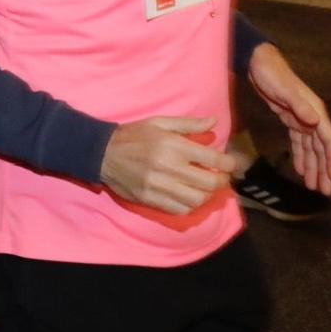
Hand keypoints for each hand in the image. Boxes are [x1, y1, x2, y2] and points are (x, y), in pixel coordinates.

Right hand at [97, 116, 235, 214]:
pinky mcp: (151, 199)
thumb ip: (188, 124)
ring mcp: (159, 186)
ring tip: (204, 188)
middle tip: (220, 177)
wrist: (101, 153)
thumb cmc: (133, 135)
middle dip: (221, 181)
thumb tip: (214, 122)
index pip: (211, 159)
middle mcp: (168, 167)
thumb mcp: (159, 122)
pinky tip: (187, 196)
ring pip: (197, 199)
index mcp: (172, 145)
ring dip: (206, 195)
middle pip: (209, 183)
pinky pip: (180, 209)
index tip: (229, 163)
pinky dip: (189, 205)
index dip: (227, 163)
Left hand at [246, 42, 330, 194]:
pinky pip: (299, 142)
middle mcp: (312, 117)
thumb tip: (315, 123)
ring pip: (311, 148)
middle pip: (321, 149)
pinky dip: (301, 156)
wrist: (258, 62)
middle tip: (325, 191)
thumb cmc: (272, 74)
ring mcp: (302, 119)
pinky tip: (300, 170)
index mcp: (316, 111)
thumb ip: (299, 106)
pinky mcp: (290, 119)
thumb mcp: (284, 90)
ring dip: (313, 167)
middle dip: (324, 170)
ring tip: (314, 186)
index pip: (329, 140)